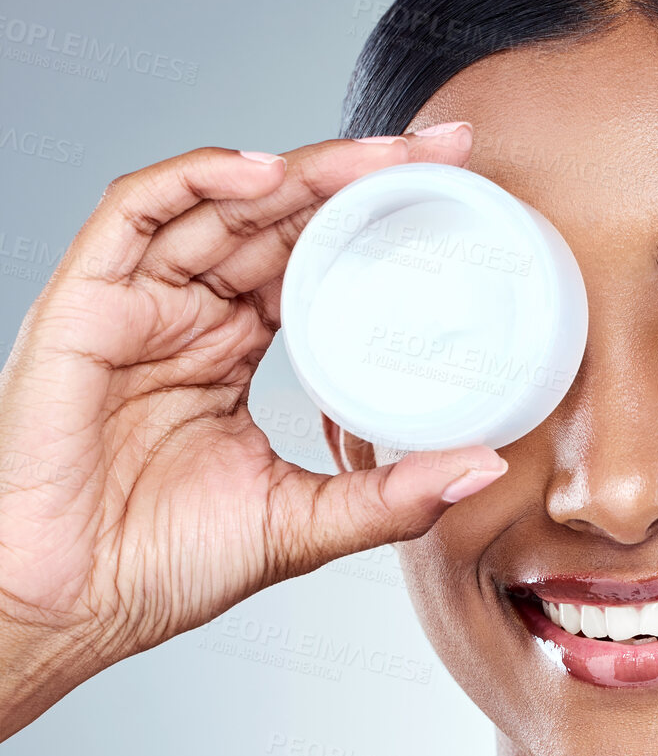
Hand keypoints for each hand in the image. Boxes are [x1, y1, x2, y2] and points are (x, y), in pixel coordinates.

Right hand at [0, 124, 503, 736]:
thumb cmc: (163, 567)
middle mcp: (187, 316)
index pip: (309, 261)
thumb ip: (393, 495)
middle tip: (439, 150)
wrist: (72, 605)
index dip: (372, 224)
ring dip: (300, 170)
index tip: (452, 197)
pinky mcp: (87, 303)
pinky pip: (136, 212)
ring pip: (220, 202)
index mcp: (230, 353)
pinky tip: (267, 173)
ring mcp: (137, 305)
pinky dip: (198, 180)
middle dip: (356, 177)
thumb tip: (488, 464)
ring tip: (379, 158)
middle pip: (275, 217)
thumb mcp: (304, 524)